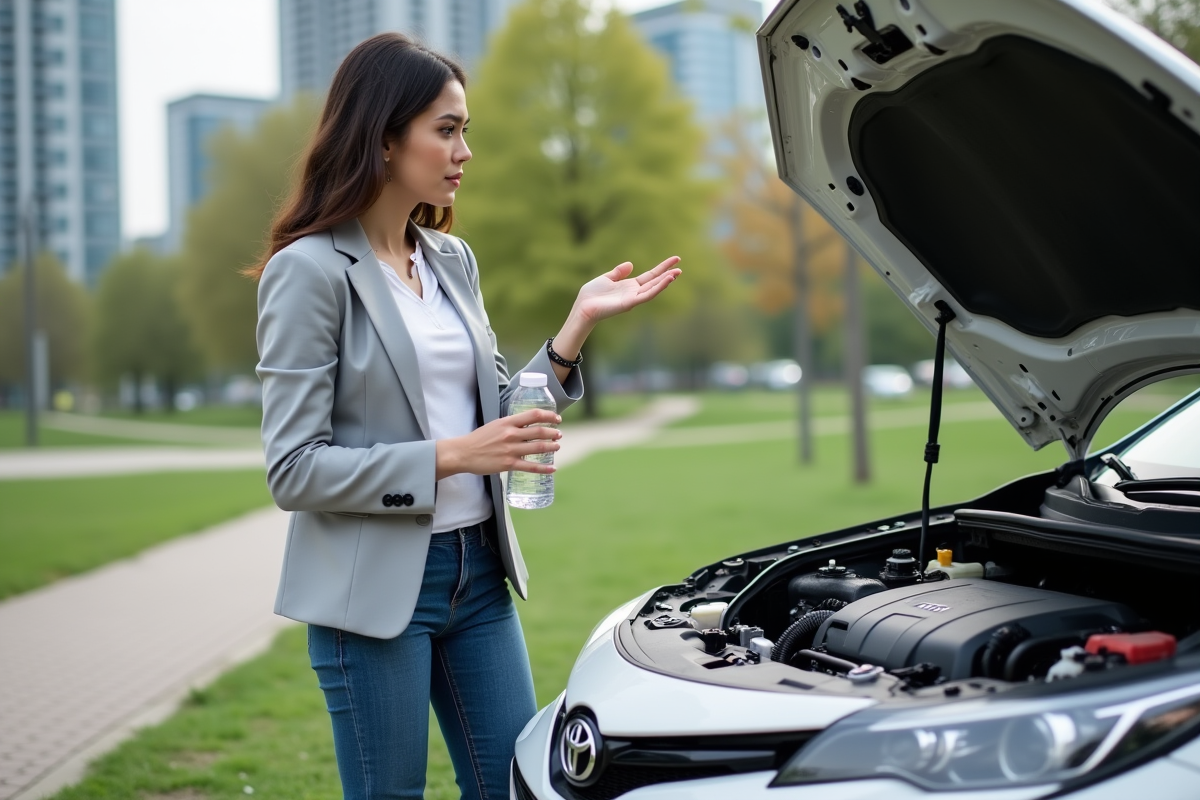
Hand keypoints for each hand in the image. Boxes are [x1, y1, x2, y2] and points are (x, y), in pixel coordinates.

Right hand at [436, 409, 561, 478]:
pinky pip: (530, 466)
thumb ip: (511, 424)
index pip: (534, 415)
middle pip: (539, 431)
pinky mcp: (508, 464)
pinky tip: (553, 468)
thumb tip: (527, 424)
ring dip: (551, 447)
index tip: (557, 419)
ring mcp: (510, 450)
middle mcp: (511, 434)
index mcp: (507, 422)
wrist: (463, 453)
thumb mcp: (496, 425)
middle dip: (553, 433)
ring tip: (557, 446)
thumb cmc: (479, 439)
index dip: (549, 416)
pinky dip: (544, 468)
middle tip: (559, 434)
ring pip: (538, 448)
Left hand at [572, 256, 681, 324]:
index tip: (675, 259)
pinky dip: (658, 288)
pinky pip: (647, 295)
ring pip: (654, 289)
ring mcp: (633, 298)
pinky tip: (666, 280)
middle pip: (655, 282)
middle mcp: (634, 292)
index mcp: (630, 286)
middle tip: (680, 268)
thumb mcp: (606, 278)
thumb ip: (619, 272)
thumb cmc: (592, 295)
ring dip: (666, 282)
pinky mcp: (630, 303)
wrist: (583, 307)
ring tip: (676, 273)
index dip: (662, 268)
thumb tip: (631, 264)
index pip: (651, 276)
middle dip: (668, 275)